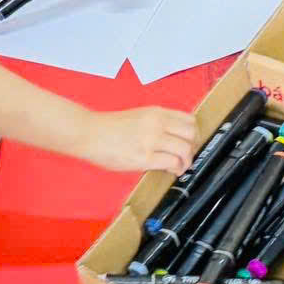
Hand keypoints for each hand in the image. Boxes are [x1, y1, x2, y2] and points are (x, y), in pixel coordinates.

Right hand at [71, 105, 196, 173]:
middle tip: (186, 156)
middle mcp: (157, 123)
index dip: (193, 134)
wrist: (90, 133)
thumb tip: (175, 138)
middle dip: (193, 147)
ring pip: (185, 149)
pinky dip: (176, 169)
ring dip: (186, 161)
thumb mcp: (139, 116)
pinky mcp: (144, 157)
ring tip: (179, 167)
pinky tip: (170, 171)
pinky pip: (171, 162)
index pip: (189, 120)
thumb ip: (158, 123)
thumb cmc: (110, 127)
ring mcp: (151, 140)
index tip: (189, 143)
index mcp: (156, 113)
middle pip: (191, 134)